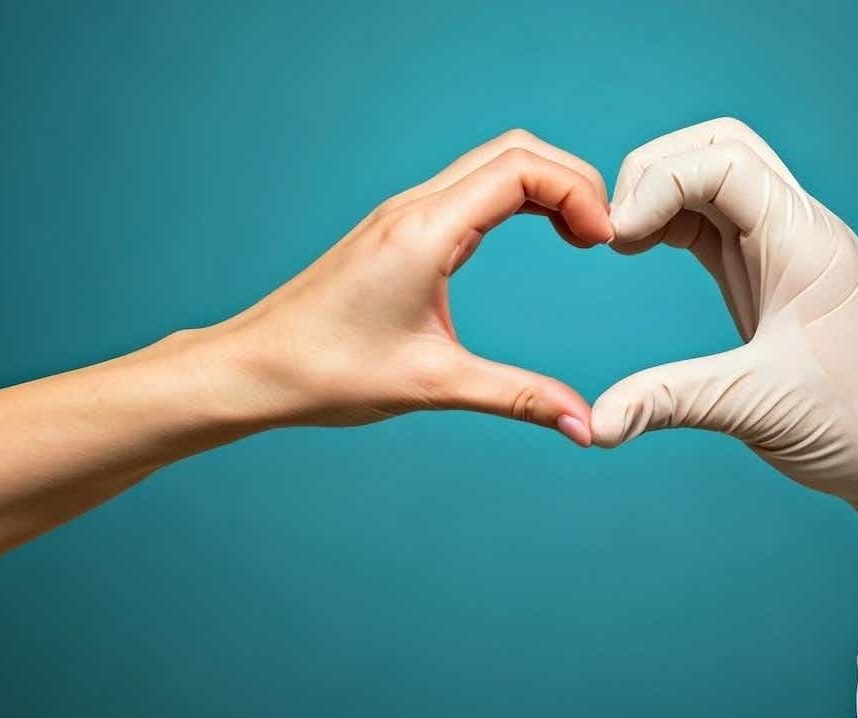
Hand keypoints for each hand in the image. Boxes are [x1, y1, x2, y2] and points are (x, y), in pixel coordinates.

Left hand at [191, 130, 612, 445]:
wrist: (253, 368)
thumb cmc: (326, 372)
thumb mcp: (434, 385)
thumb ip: (518, 397)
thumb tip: (585, 426)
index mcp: (425, 231)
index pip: (521, 169)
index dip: (577, 192)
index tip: (605, 242)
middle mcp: (415, 208)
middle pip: (514, 151)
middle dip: (571, 180)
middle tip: (603, 236)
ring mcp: (404, 214)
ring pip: (492, 164)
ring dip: (545, 187)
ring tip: (581, 236)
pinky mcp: (398, 230)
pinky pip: (471, 189)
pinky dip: (517, 198)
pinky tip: (535, 237)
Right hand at [591, 118, 857, 566]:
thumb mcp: (757, 408)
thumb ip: (669, 401)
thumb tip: (593, 425)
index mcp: (803, 240)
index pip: (722, 161)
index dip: (657, 182)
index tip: (615, 239)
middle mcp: (797, 228)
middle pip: (718, 146)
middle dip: (655, 172)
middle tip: (613, 233)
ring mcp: (785, 248)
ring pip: (715, 177)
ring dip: (661, 195)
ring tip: (620, 244)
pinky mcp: (771, 273)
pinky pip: (716, 219)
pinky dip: (672, 222)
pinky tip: (641, 252)